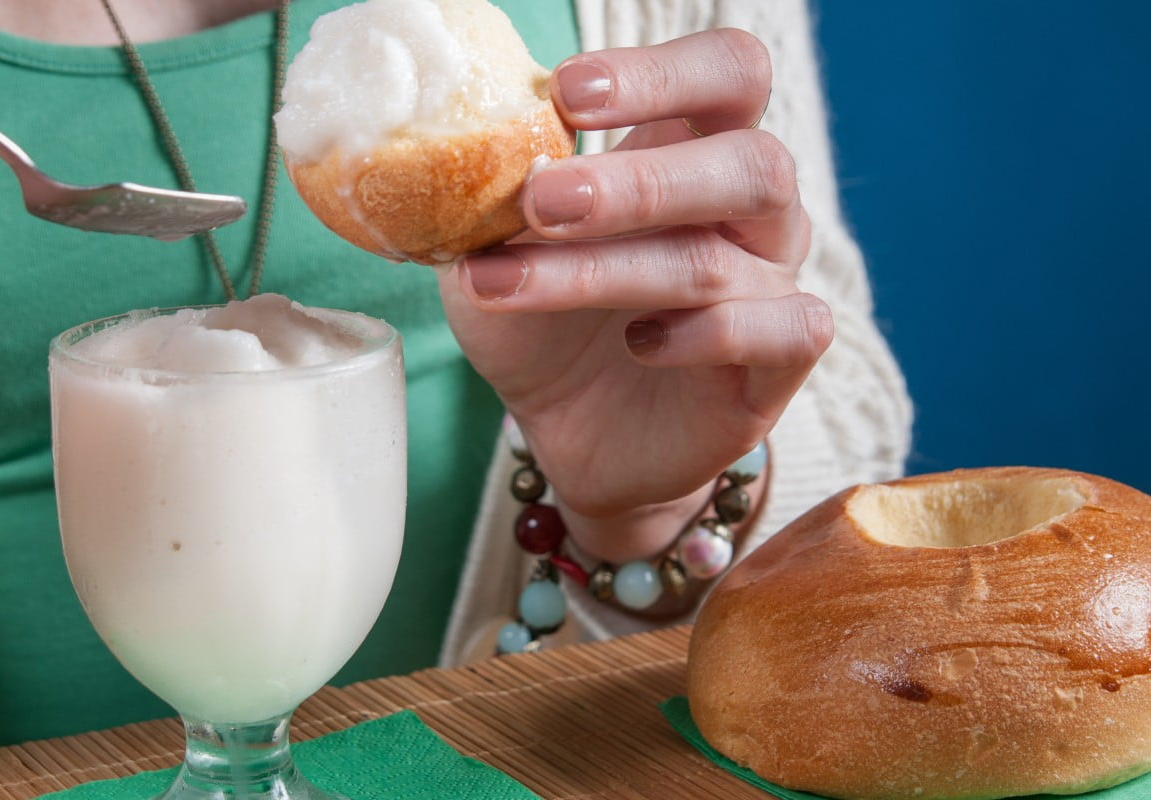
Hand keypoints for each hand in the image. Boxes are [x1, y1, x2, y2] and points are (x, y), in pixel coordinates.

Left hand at [438, 29, 831, 557]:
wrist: (571, 433)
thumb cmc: (541, 325)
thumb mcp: (496, 254)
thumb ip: (490, 203)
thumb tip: (458, 151)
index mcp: (691, 152)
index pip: (726, 74)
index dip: (660, 72)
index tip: (567, 95)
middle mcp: (750, 212)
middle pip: (750, 160)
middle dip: (639, 180)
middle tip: (543, 198)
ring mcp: (771, 286)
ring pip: (720, 260)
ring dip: (605, 269)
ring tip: (510, 283)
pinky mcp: (778, 367)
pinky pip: (784, 331)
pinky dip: (704, 335)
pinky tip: (640, 344)